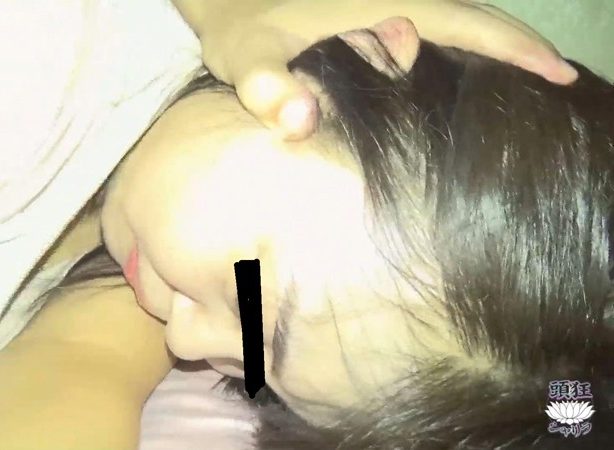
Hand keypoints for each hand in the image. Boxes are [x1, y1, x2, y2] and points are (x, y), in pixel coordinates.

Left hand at [198, 0, 578, 139]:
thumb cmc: (237, 23)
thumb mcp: (245, 58)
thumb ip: (267, 88)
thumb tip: (301, 120)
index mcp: (380, 4)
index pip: (465, 23)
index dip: (515, 47)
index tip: (558, 72)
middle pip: (471, 20)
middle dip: (509, 50)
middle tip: (545, 84)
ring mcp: (385, 3)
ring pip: (447, 25)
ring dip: (470, 53)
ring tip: (485, 81)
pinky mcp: (373, 13)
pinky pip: (425, 29)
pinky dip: (442, 48)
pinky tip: (435, 73)